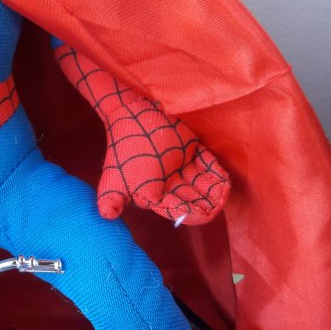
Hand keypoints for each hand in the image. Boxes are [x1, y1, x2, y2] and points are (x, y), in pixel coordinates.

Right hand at [97, 96, 229, 223]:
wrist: (132, 113)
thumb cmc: (126, 149)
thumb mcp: (115, 179)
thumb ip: (113, 201)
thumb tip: (105, 216)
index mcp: (153, 195)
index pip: (177, 211)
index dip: (193, 214)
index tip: (207, 212)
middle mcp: (169, 184)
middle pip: (193, 198)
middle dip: (209, 202)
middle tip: (221, 199)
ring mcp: (180, 167)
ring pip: (201, 183)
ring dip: (215, 188)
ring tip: (225, 189)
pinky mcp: (189, 151)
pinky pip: (205, 164)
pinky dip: (214, 171)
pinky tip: (223, 177)